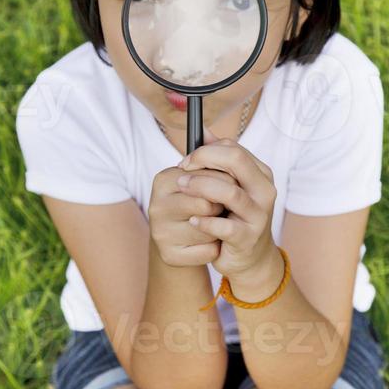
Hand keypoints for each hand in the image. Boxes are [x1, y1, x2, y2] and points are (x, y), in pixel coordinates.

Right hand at [148, 153, 240, 268]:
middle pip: (206, 204)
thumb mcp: (202, 178)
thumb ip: (209, 159)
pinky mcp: (170, 255)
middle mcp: (156, 206)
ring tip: (217, 224)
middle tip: (226, 207)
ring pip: (208, 230)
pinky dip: (217, 248)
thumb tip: (210, 133)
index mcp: (163, 180)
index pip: (204, 177)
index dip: (226, 183)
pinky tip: (213, 242)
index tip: (232, 186)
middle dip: (224, 206)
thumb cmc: (200, 203)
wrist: (187, 241)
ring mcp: (161, 233)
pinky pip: (208, 251)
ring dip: (221, 227)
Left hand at [176, 128, 277, 280]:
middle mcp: (264, 191)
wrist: (250, 258)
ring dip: (201, 187)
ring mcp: (258, 215)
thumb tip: (202, 130)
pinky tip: (192, 220)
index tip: (186, 161)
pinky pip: (224, 226)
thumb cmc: (235, 217)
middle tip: (182, 171)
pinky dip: (205, 221)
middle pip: (236, 160)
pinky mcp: (248, 238)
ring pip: (230, 192)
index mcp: (260, 174)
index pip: (234, 148)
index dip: (206, 150)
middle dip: (204, 160)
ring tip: (182, 189)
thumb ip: (218, 158)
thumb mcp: (230, 185)